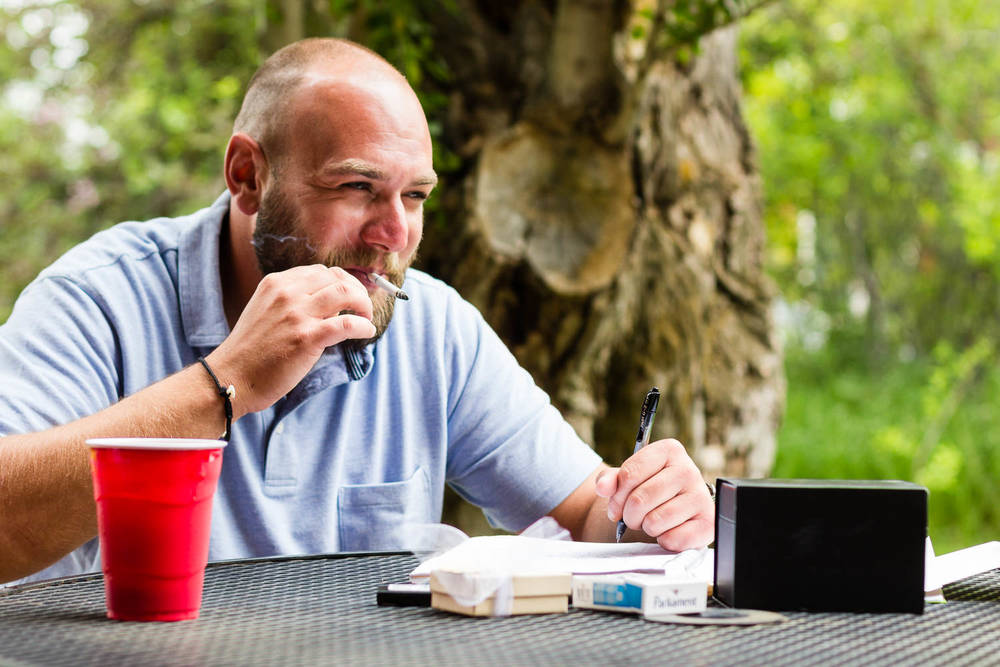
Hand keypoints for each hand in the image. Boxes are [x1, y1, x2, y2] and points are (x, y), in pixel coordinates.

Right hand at [206, 265, 375, 415]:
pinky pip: (346, 324)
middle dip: (357, 291)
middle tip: (363, 307)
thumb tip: (325, 301)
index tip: (350, 296)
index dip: (342, 282)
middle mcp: (287, 293)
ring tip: (366, 317)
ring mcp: (297, 314)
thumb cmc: (250, 351)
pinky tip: (366, 332)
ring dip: (364, 305)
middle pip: (337, 279)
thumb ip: (290, 301)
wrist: (231, 377)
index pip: (320, 271)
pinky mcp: (306, 338)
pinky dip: (363, 326)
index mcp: (276, 283)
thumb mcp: (265, 311)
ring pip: (346, 294)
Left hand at [594, 438, 713, 550]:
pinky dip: (664, 540)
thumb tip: (603, 487)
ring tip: (651, 521)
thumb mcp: (627, 478)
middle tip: (633, 516)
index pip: (629, 474)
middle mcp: (688, 469)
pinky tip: (668, 530)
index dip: (616, 496)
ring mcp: (701, 496)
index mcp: (669, 450)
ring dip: (646, 527)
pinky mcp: (708, 523)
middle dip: (629, 515)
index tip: (616, 504)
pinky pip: (672, 539)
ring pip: (654, 521)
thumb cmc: (647, 489)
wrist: (673, 507)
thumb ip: (609, 479)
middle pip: (639, 500)